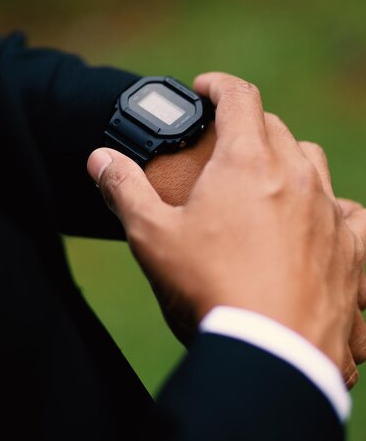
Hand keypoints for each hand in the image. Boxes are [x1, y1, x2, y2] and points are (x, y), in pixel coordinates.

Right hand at [88, 72, 363, 368]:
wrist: (272, 355)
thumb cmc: (210, 290)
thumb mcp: (152, 236)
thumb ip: (124, 188)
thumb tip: (99, 158)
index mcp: (247, 162)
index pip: (239, 96)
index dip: (218, 85)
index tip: (205, 87)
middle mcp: (295, 175)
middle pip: (274, 127)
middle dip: (247, 126)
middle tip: (223, 148)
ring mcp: (328, 210)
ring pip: (311, 161)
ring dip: (287, 160)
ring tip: (265, 182)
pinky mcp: (352, 247)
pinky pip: (348, 210)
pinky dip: (329, 207)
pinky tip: (315, 223)